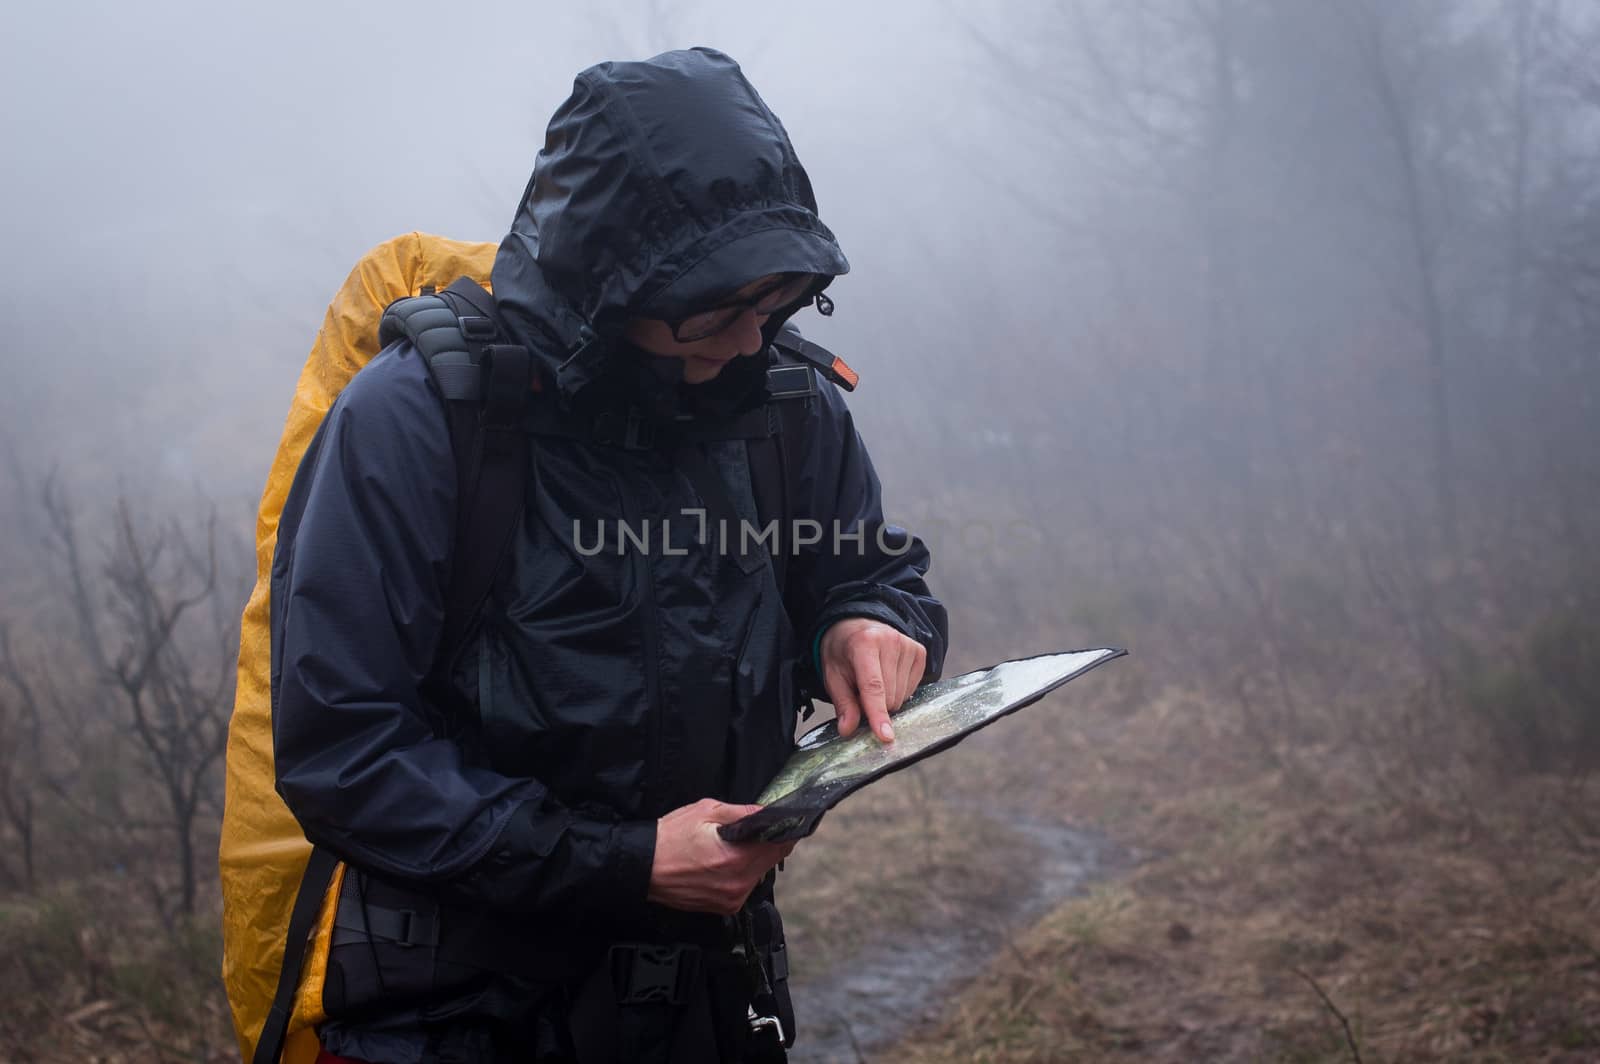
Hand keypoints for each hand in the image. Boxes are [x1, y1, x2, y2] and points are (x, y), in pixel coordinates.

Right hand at [647, 798, 795, 914]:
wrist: (642, 867)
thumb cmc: (669, 838)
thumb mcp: (705, 812)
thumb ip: (740, 812)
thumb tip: (766, 811)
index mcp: (737, 858)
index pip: (779, 845)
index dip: (784, 830)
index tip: (783, 821)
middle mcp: (738, 883)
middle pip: (772, 860)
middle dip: (769, 843)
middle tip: (756, 829)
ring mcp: (732, 899)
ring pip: (759, 874)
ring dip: (755, 860)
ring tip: (734, 846)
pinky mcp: (724, 908)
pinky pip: (744, 887)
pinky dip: (742, 874)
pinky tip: (724, 862)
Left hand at [819, 618, 927, 743]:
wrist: (855, 625)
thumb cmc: (842, 652)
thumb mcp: (833, 675)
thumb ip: (843, 703)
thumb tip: (848, 730)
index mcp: (864, 644)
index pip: (874, 687)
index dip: (878, 714)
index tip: (885, 736)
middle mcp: (890, 641)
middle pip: (890, 697)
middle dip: (875, 706)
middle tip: (860, 692)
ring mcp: (908, 645)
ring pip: (902, 696)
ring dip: (888, 699)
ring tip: (874, 680)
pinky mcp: (919, 651)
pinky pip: (913, 688)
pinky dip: (899, 690)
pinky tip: (888, 676)